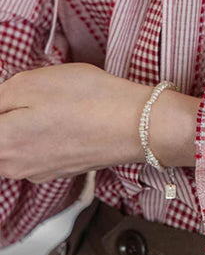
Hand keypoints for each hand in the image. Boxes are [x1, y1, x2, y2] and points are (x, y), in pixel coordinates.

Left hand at [0, 64, 198, 183]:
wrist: (139, 126)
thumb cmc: (89, 99)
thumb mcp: (33, 82)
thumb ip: (0, 95)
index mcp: (1, 142)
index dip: (3, 106)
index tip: (14, 98)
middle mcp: (13, 166)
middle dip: (9, 117)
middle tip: (29, 96)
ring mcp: (38, 172)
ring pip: (14, 148)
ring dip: (22, 128)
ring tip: (48, 105)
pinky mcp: (60, 171)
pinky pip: (36, 153)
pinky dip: (42, 137)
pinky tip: (63, 119)